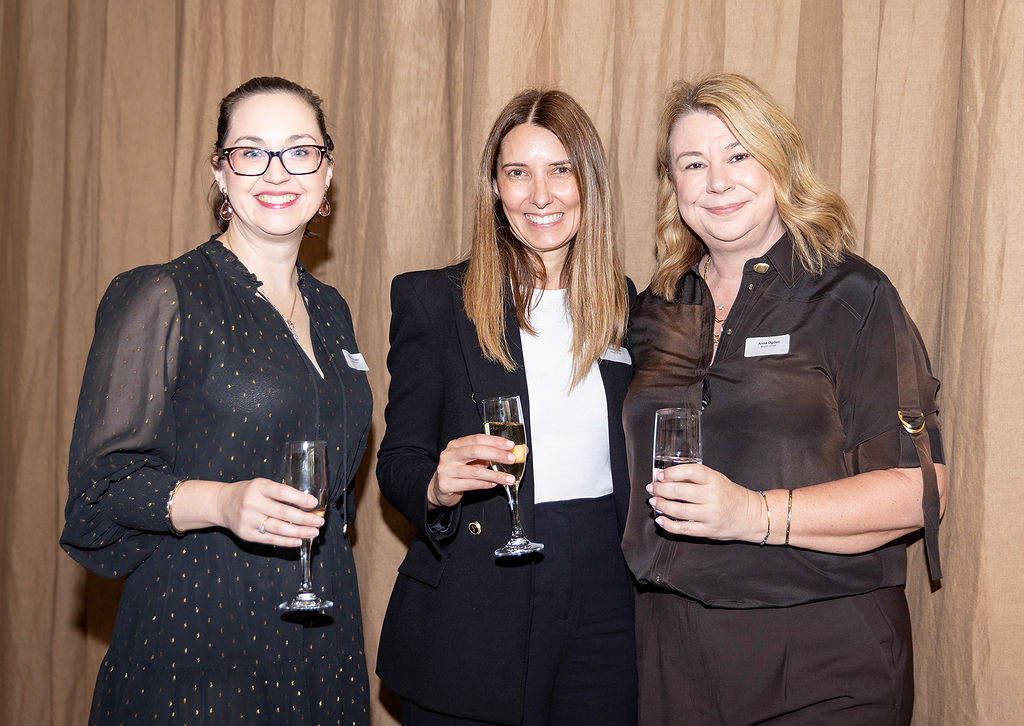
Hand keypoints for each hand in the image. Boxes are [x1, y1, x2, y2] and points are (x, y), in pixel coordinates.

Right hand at [215, 478, 324, 546]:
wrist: (222, 504)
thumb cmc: (248, 493)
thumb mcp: (262, 485)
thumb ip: (280, 493)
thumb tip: (307, 504)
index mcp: (258, 487)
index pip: (281, 492)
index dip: (299, 498)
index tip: (313, 503)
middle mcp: (252, 503)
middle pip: (282, 512)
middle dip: (304, 518)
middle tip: (318, 521)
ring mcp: (248, 519)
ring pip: (278, 528)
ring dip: (299, 532)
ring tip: (313, 532)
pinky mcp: (246, 534)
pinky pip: (270, 539)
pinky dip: (286, 541)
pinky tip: (298, 541)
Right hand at [428, 434, 522, 508]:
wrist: (439, 488)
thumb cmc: (458, 471)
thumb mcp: (471, 460)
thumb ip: (488, 455)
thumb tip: (514, 452)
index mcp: (456, 445)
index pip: (477, 439)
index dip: (495, 441)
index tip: (510, 445)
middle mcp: (449, 455)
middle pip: (475, 451)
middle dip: (496, 454)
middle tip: (512, 459)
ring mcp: (446, 470)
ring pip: (475, 471)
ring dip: (495, 475)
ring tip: (508, 478)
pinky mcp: (446, 484)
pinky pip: (470, 484)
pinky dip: (485, 484)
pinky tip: (494, 484)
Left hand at [647, 463, 763, 541]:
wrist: (751, 515)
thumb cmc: (730, 495)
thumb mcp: (716, 479)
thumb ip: (695, 477)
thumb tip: (667, 476)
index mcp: (715, 480)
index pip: (691, 471)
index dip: (672, 472)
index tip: (660, 475)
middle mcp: (713, 497)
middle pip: (681, 491)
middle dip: (661, 489)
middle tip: (652, 488)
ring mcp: (711, 515)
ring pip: (680, 510)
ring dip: (662, 505)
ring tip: (654, 502)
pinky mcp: (708, 530)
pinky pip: (684, 529)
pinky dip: (669, 525)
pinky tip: (660, 520)